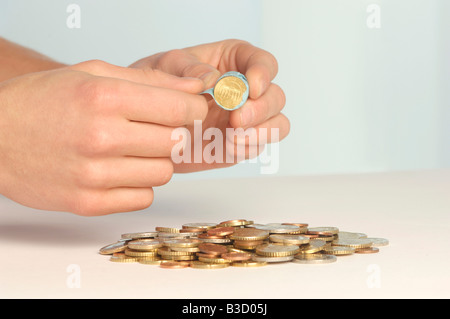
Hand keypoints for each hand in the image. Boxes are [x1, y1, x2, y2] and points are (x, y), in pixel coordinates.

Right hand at [0, 60, 207, 214]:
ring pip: (164, 172)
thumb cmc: (44, 101)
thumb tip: (196, 87)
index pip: (180, 108)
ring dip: (156, 160)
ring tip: (132, 149)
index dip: (193, 109)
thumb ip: (150, 80)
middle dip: (174, 134)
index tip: (189, 109)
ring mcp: (94, 175)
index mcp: (105, 97)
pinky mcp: (88, 203)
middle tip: (155, 128)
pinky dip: (139, 184)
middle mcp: (101, 137)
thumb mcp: (92, 74)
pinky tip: (119, 170)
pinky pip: (143, 197)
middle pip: (176, 142)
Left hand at [130, 39, 289, 172]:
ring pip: (278, 123)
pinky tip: (228, 147)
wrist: (148, 125)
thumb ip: (187, 68)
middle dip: (262, 109)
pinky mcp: (242, 141)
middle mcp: (246, 90)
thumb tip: (210, 76)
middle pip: (276, 96)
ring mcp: (247, 118)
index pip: (263, 63)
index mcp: (234, 62)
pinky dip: (248, 148)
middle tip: (238, 119)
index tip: (252, 88)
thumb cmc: (158, 87)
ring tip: (234, 137)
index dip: (264, 74)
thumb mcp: (165, 67)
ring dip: (263, 131)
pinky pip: (259, 146)